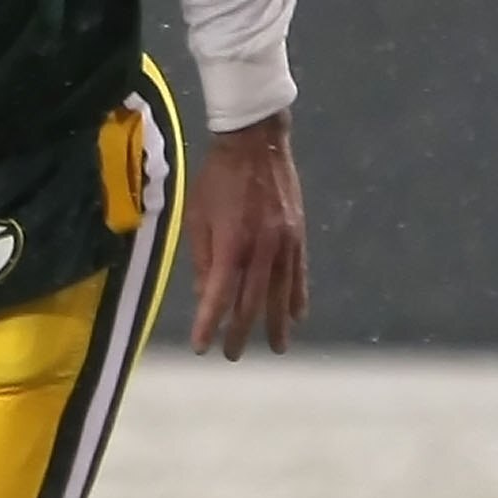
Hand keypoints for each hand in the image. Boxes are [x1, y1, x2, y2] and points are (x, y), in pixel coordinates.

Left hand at [188, 112, 307, 358]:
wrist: (255, 143)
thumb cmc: (217, 178)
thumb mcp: (198, 216)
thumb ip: (202, 258)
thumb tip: (205, 296)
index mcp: (231, 244)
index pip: (218, 296)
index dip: (209, 325)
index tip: (202, 348)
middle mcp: (261, 249)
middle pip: (251, 303)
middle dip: (240, 332)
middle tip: (232, 355)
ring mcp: (284, 243)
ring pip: (280, 294)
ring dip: (276, 324)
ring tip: (276, 348)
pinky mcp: (298, 235)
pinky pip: (299, 274)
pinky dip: (297, 298)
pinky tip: (296, 316)